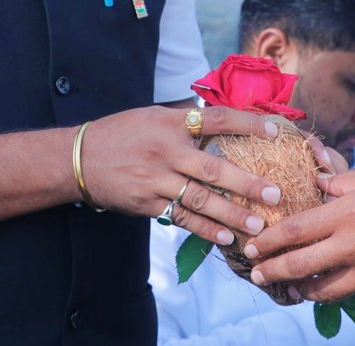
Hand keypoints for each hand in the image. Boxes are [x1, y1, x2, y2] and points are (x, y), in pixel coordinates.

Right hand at [80, 104, 282, 245]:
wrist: (78, 158)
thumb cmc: (121, 133)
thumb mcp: (153, 116)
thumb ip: (185, 122)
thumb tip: (224, 124)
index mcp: (170, 122)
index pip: (216, 119)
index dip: (248, 124)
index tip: (276, 132)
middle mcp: (165, 150)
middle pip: (213, 167)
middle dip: (247, 183)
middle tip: (275, 193)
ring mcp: (155, 179)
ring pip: (200, 199)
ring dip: (231, 214)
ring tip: (257, 224)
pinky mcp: (146, 203)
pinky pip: (181, 217)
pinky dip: (205, 229)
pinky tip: (224, 237)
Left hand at [244, 166, 354, 301]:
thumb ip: (344, 184)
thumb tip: (319, 184)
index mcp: (347, 215)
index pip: (295, 231)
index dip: (268, 241)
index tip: (252, 246)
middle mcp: (354, 247)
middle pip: (300, 266)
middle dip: (273, 272)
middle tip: (257, 276)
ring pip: (325, 290)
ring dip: (303, 289)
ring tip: (291, 287)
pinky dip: (342, 289)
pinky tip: (336, 285)